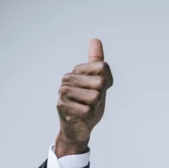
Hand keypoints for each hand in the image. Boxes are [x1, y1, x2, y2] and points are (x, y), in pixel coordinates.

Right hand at [55, 38, 112, 156]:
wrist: (79, 128)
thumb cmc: (90, 104)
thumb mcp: (99, 83)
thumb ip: (97, 63)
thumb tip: (94, 39)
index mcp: (77, 70)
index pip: (103, 67)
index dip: (107, 82)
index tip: (98, 89)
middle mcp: (68, 78)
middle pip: (100, 83)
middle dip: (100, 96)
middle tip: (91, 102)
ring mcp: (63, 91)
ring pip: (95, 97)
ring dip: (94, 107)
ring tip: (85, 108)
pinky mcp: (61, 106)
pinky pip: (87, 110)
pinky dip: (89, 116)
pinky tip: (81, 116)